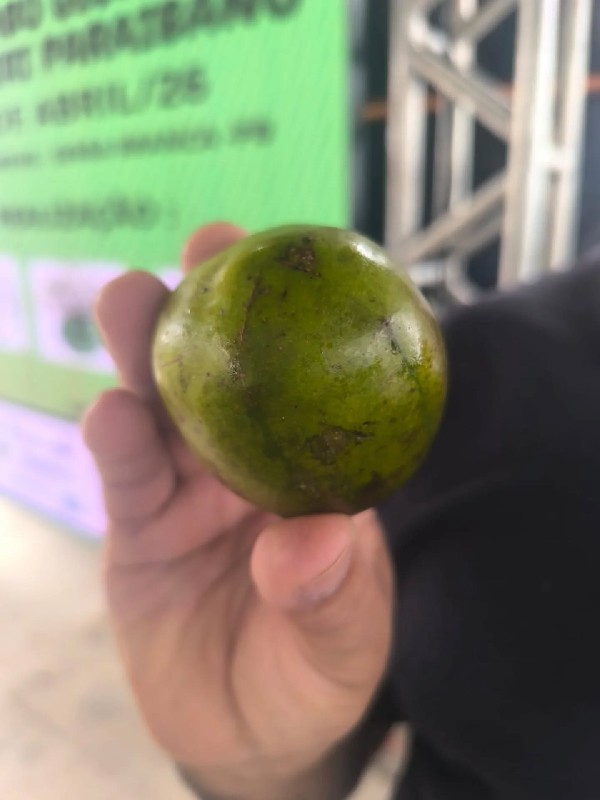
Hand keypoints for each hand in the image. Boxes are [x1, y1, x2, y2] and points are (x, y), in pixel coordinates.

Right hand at [82, 223, 393, 798]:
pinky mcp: (138, 526)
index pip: (309, 383)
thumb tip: (308, 541)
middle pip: (227, 373)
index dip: (301, 321)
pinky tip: (109, 412)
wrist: (248, 734)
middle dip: (214, 307)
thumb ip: (331, 597)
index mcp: (311, 470)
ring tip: (130, 300)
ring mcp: (188, 490)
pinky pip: (125, 474)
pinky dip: (115, 439)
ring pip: (162, 406)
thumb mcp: (342, 645)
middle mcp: (249, 465)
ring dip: (144, 353)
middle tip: (209, 245)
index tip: (299, 263)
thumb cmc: (311, 676)